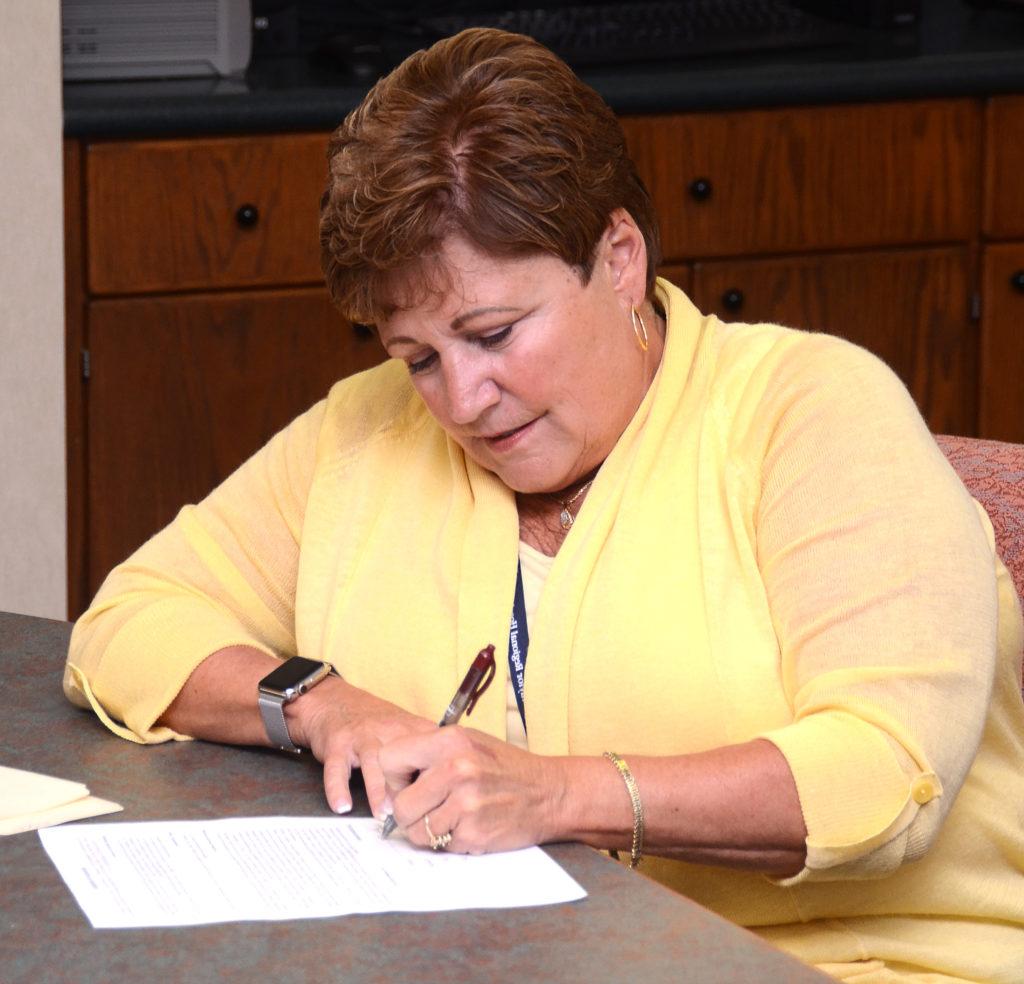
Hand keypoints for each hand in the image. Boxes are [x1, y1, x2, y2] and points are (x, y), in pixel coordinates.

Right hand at [292, 677, 435, 820]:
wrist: (336, 702)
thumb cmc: (377, 724)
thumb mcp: (406, 729)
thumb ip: (427, 752)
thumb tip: (449, 786)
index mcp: (410, 729)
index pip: (429, 752)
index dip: (435, 777)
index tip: (440, 802)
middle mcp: (388, 730)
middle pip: (403, 758)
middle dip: (408, 786)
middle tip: (413, 815)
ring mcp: (362, 736)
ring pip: (373, 762)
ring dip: (378, 790)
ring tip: (383, 814)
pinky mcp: (337, 744)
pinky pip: (337, 768)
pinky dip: (338, 788)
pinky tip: (342, 806)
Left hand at [378, 727, 568, 853]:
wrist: (549, 792)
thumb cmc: (504, 767)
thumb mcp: (467, 743)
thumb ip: (428, 755)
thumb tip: (387, 786)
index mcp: (449, 740)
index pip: (388, 760)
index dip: (393, 778)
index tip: (408, 784)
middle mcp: (456, 769)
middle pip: (399, 805)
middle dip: (409, 812)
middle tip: (430, 808)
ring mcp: (466, 803)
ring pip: (416, 831)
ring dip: (429, 831)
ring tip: (453, 817)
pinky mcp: (474, 832)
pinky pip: (441, 846)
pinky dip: (451, 841)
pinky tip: (470, 825)